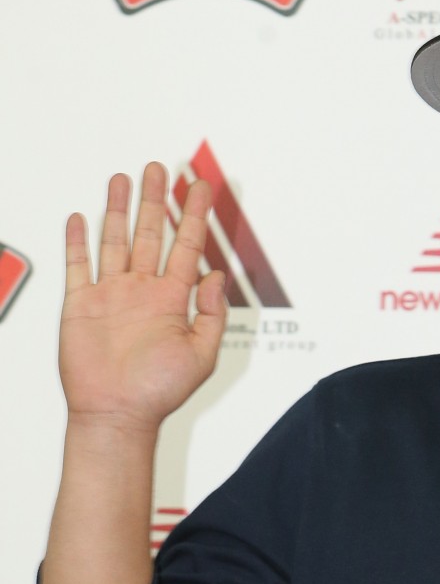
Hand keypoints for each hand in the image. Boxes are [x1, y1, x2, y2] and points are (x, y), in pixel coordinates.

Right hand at [59, 162, 226, 433]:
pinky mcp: (81, 304)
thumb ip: (211, 313)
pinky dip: (78, 241)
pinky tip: (81, 218)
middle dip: (156, 199)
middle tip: (160, 169)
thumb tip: (217, 277)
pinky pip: (78, 265)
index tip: (201, 187)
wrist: (117, 414)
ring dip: (118, 209)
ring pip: (115, 239)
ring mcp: (112, 294)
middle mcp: (143, 290)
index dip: (193, 214)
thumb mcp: (201, 353)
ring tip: (124, 179)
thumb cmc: (159, 391)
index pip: (187, 244)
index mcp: (173, 299)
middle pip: (150, 232)